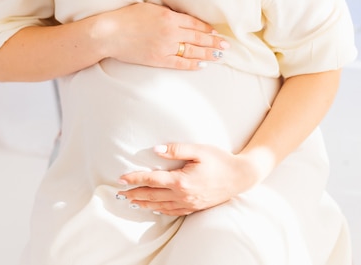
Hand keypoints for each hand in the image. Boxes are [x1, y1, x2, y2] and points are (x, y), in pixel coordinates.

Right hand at [96, 3, 228, 69]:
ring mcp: (165, 47)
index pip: (195, 23)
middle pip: (198, 37)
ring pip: (192, 51)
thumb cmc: (126, 17)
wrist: (109, 33)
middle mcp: (171, 32)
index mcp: (169, 17)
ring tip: (220, 55)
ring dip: (208, 53)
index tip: (216, 31)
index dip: (207, 28)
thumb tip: (181, 18)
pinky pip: (180, 63)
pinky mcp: (158, 59)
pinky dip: (192, 64)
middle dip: (214, 41)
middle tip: (227, 45)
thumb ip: (167, 13)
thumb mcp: (149, 8)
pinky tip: (202, 64)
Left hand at [117, 143, 259, 215]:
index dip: (135, 179)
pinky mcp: (195, 206)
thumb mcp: (199, 150)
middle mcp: (182, 195)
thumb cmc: (221, 160)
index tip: (121, 179)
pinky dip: (160, 209)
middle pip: (152, 195)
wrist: (240, 176)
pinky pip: (172, 211)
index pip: (151, 180)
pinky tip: (154, 207)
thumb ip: (177, 150)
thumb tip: (156, 150)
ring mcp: (188, 203)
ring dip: (143, 203)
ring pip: (160, 206)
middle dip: (134, 194)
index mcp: (181, 180)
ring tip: (132, 201)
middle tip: (120, 193)